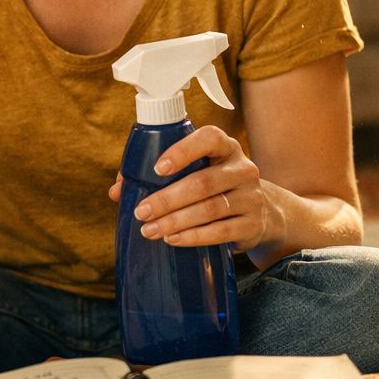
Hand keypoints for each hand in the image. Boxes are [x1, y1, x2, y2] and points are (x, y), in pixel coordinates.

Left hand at [107, 126, 271, 252]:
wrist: (261, 213)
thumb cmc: (214, 186)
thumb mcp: (196, 172)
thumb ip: (156, 175)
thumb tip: (117, 191)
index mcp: (225, 147)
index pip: (209, 138)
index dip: (182, 151)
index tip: (157, 168)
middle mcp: (242, 168)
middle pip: (203, 182)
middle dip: (167, 199)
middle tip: (141, 212)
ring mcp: (251, 197)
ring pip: (210, 209)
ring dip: (176, 221)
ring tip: (150, 230)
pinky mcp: (253, 224)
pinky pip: (221, 231)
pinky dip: (194, 236)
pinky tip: (173, 239)